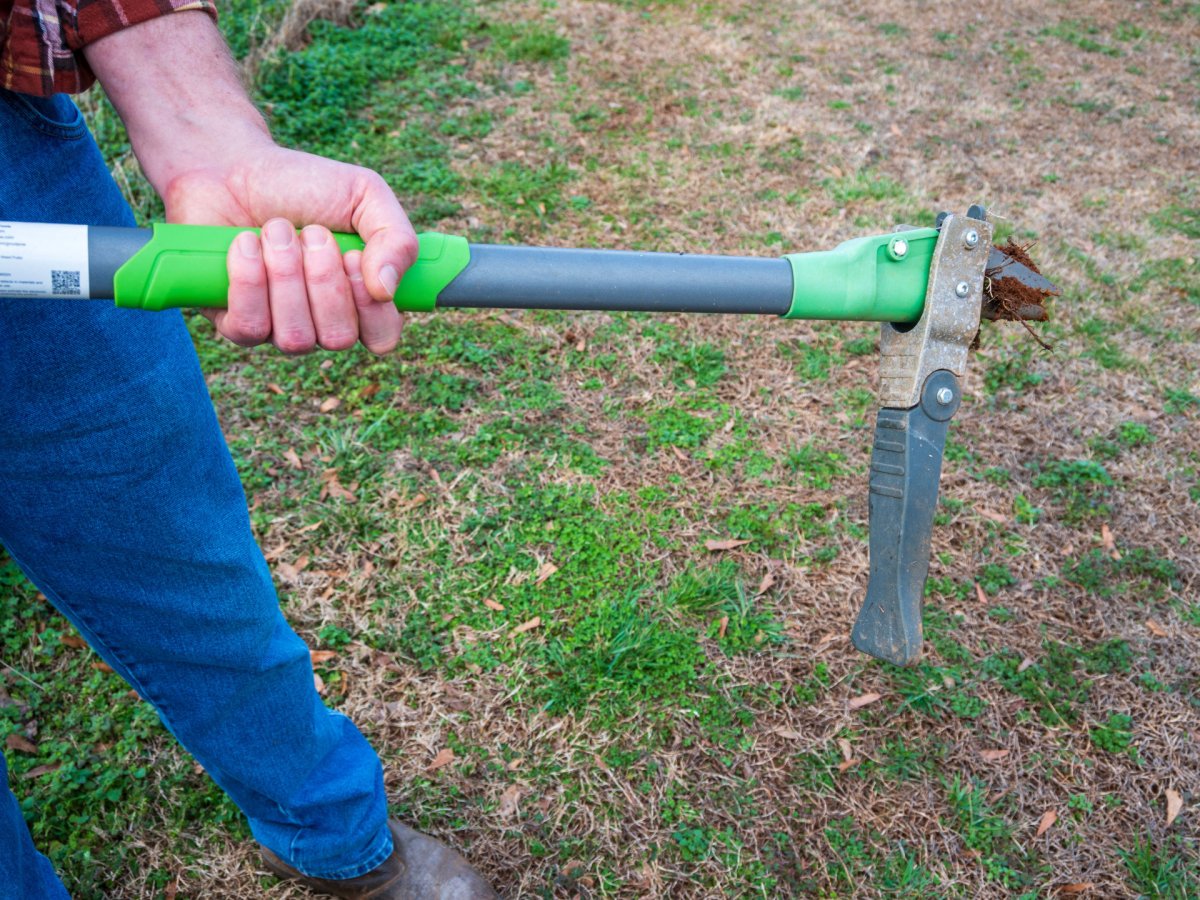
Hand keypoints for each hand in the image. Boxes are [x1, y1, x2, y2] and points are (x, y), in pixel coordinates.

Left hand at [164, 145, 416, 354]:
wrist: (231, 167)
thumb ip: (397, 238)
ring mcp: (279, 328)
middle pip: (338, 338)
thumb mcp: (365, 194)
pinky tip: (244, 244)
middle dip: (323, 278)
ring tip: (275, 230)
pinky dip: (248, 279)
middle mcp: (323, 322)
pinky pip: (251, 328)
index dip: (372, 307)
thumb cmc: (304, 184)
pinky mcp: (234, 324)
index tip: (353, 256)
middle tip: (311, 231)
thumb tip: (387, 290)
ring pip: (296, 336)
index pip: (382, 338)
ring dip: (285, 274)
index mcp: (361, 298)